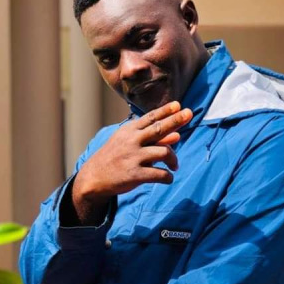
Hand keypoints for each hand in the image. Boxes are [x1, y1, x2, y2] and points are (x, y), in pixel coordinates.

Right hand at [73, 101, 192, 221]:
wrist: (94, 177)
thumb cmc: (116, 157)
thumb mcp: (129, 143)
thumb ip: (153, 139)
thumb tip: (178, 135)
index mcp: (130, 131)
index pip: (150, 117)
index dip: (165, 110)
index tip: (178, 104)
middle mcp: (132, 141)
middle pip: (158, 128)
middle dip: (175, 120)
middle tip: (189, 113)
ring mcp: (133, 157)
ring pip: (164, 152)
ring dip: (174, 159)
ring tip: (174, 166)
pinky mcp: (135, 175)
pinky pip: (159, 174)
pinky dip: (168, 177)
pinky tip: (168, 178)